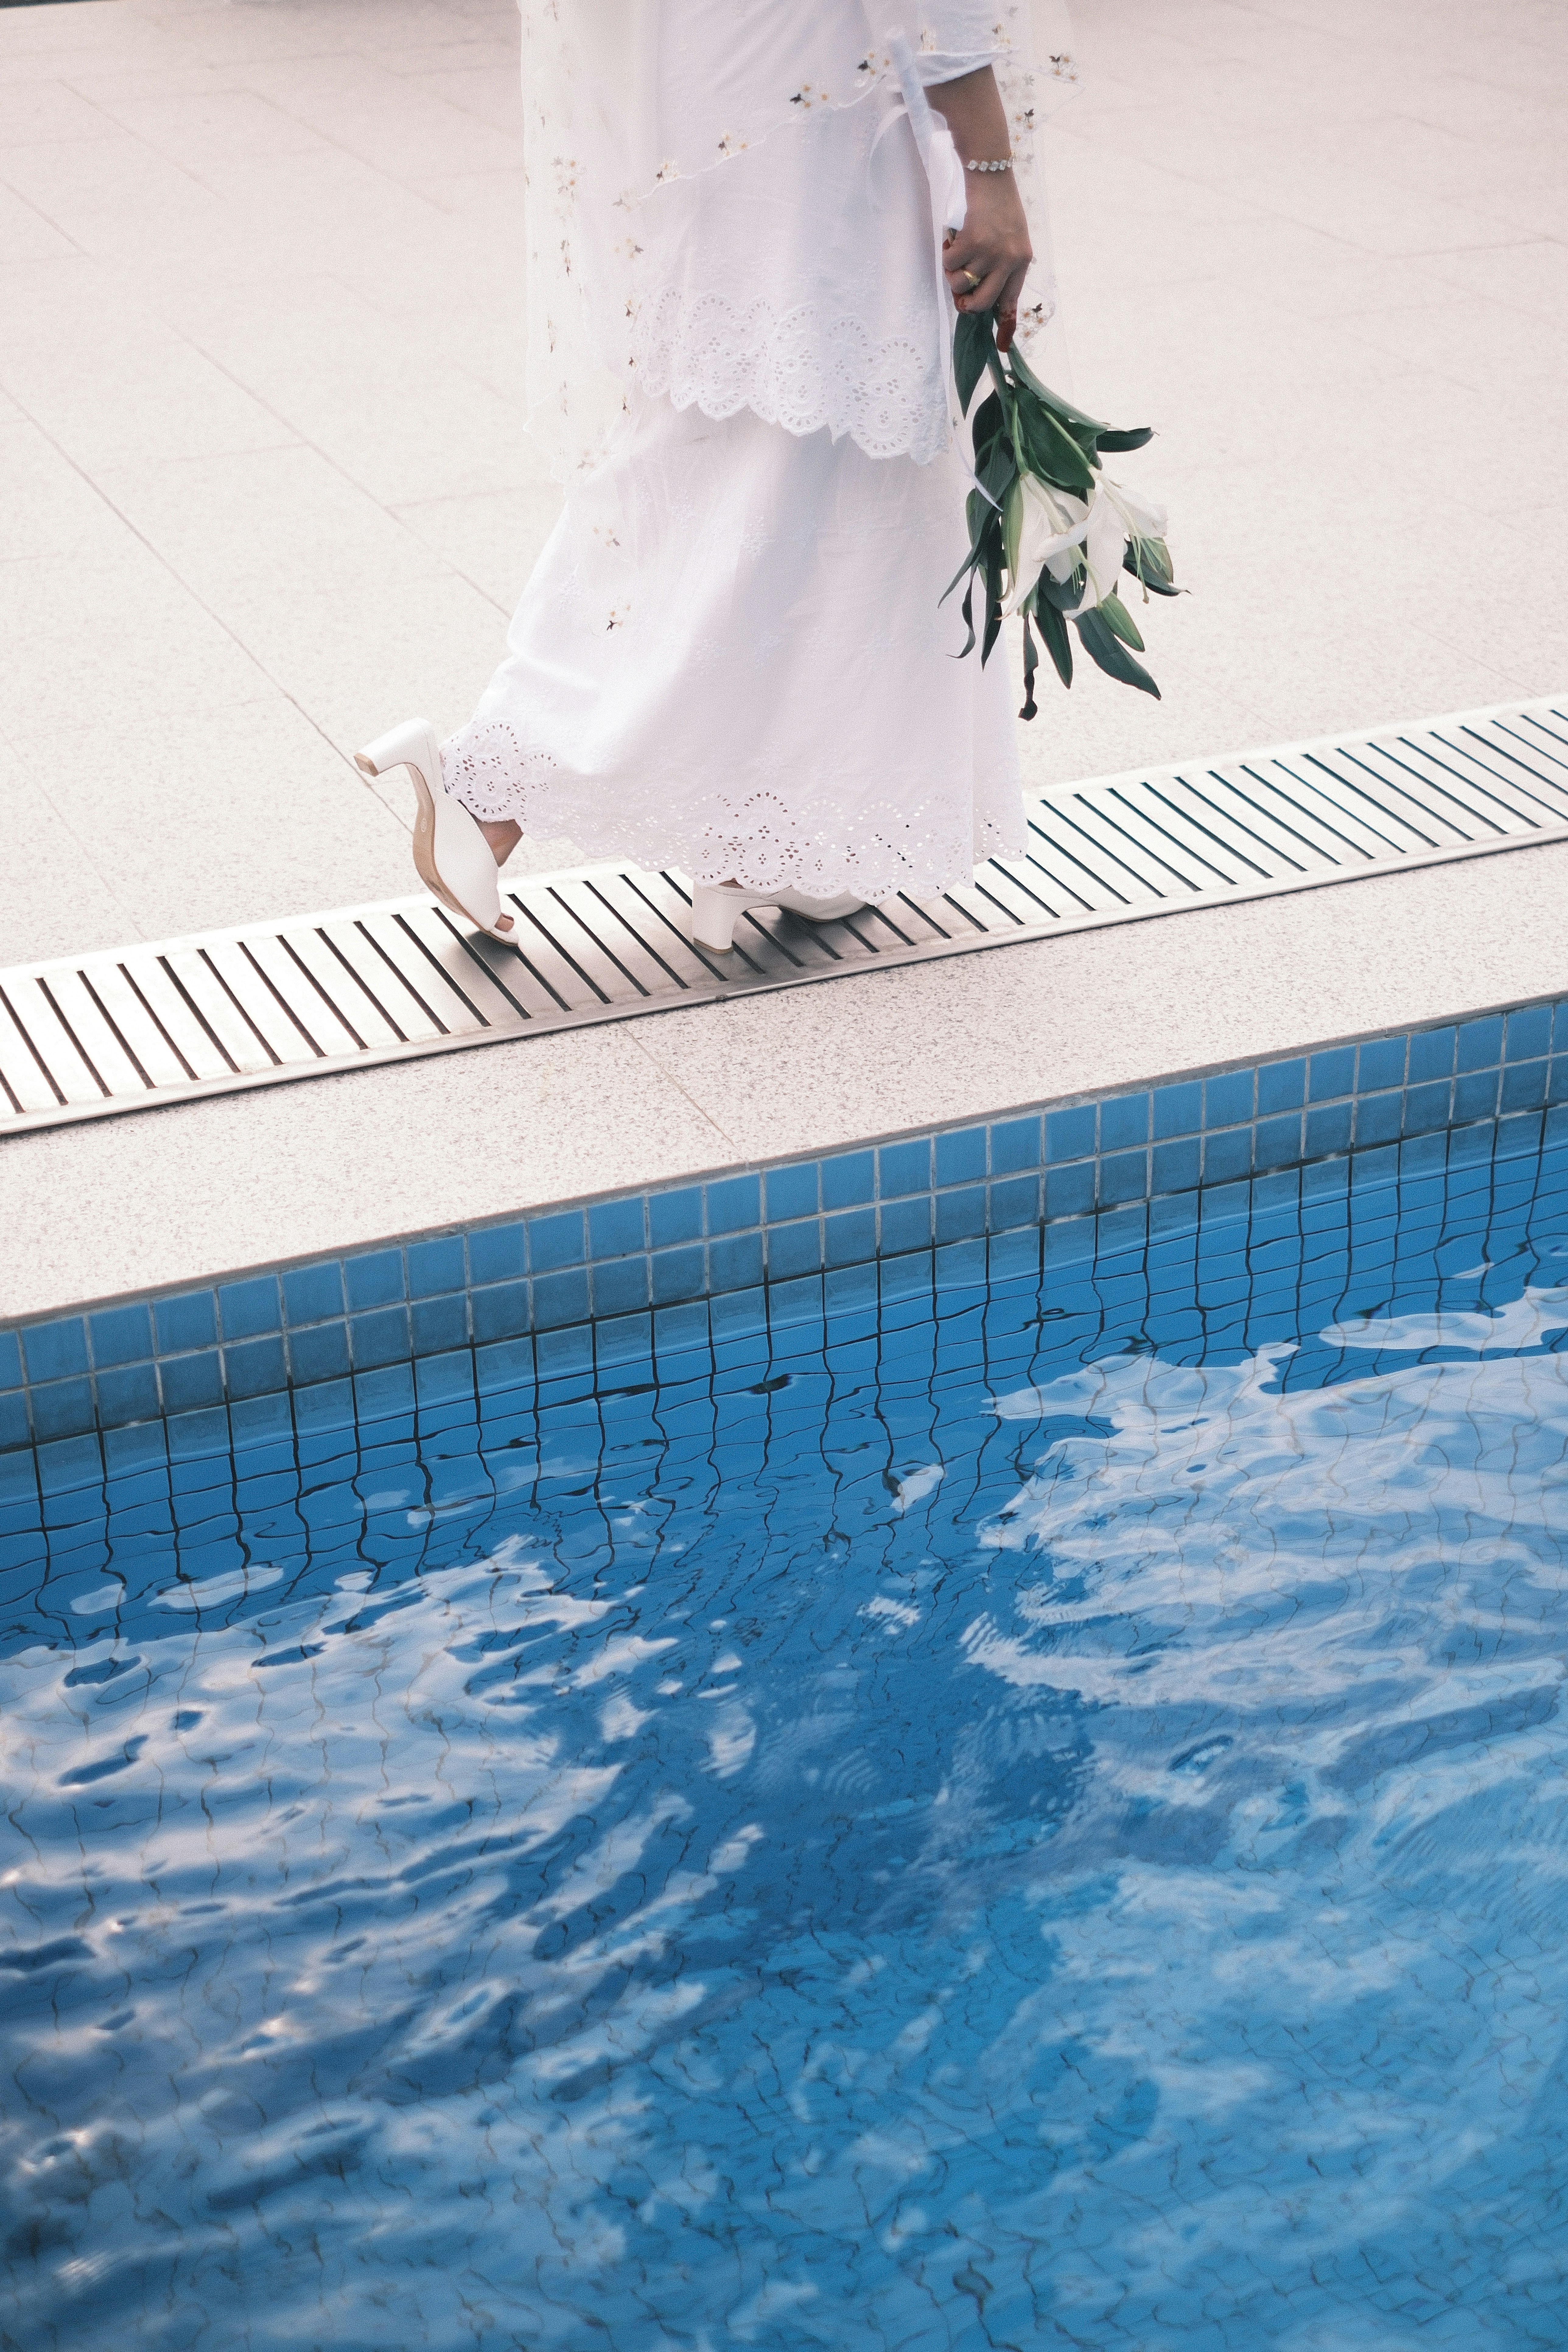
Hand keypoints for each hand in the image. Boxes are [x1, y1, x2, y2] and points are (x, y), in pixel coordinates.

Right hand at [943, 172, 1032, 350]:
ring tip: (955, 254)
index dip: (1005, 327)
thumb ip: (1001, 266)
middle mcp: (1009, 260)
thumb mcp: (1010, 237)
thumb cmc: (998, 205)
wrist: (991, 172)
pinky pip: (950, 263)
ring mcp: (991, 251)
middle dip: (965, 303)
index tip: (1003, 347)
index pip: (1011, 302)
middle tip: (958, 292)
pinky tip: (952, 239)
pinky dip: (946, 254)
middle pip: (982, 304)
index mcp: (1021, 261)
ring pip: (961, 283)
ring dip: (951, 273)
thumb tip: (980, 295)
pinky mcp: (973, 240)